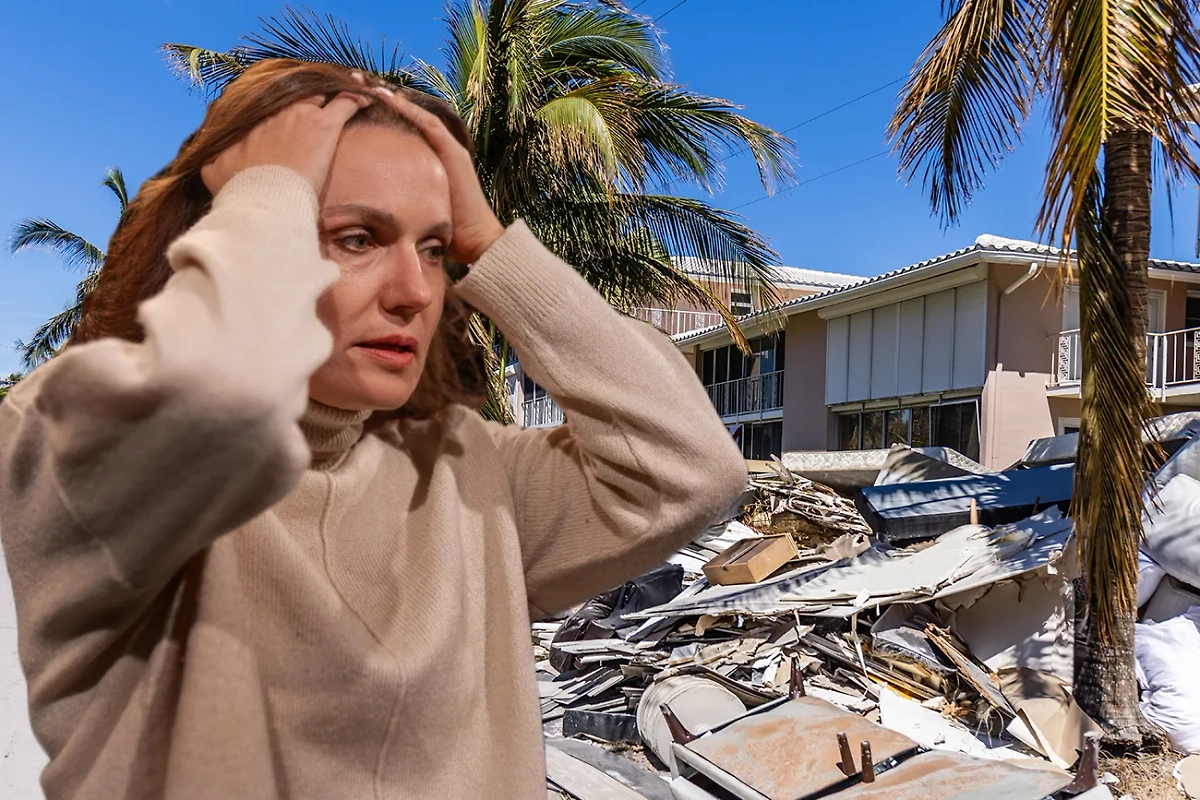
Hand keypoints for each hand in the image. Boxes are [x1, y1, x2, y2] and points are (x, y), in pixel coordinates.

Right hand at [202, 90, 372, 197]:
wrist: (262, 199)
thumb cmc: (240, 190)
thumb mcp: (214, 172)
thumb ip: (213, 162)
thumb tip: (209, 164)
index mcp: (252, 119)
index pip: (271, 104)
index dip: (283, 110)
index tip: (290, 117)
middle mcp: (275, 110)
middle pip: (295, 95)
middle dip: (306, 99)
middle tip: (317, 106)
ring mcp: (300, 114)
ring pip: (320, 94)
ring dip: (331, 95)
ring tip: (345, 95)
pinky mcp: (324, 125)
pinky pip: (346, 102)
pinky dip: (357, 99)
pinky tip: (366, 100)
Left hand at [371, 87, 504, 263]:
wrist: (475, 240)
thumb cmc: (446, 230)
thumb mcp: (416, 206)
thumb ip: (399, 196)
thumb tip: (371, 203)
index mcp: (432, 157)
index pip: (405, 124)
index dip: (382, 108)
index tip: (357, 96)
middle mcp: (442, 146)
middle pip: (409, 112)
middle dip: (382, 94)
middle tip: (355, 78)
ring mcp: (449, 147)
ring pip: (417, 112)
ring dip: (392, 96)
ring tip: (368, 82)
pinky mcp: (453, 152)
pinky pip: (428, 125)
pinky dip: (408, 109)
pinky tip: (388, 96)